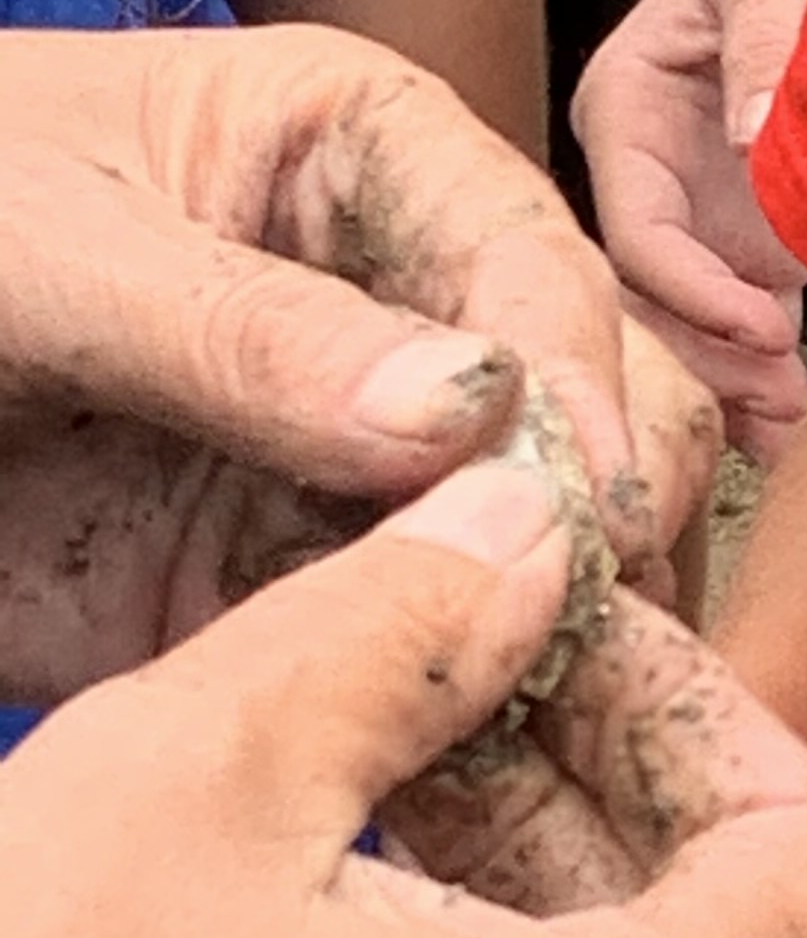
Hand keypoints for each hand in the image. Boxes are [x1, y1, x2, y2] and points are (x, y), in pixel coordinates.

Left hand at [0, 22, 719, 705]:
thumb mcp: (45, 243)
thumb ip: (249, 328)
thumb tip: (469, 412)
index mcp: (365, 157)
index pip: (536, 267)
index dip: (581, 389)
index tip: (590, 511)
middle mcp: (405, 309)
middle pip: (599, 410)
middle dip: (618, 521)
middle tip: (598, 635)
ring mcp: (360, 461)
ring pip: (545, 554)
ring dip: (577, 639)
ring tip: (600, 733)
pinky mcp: (295, 589)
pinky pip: (432, 658)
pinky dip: (484, 721)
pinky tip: (524, 780)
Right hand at [572, 0, 806, 454]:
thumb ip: (770, 37)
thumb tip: (756, 138)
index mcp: (627, 97)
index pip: (629, 222)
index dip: (686, 289)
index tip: (765, 329)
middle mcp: (654, 163)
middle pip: (647, 294)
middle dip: (702, 364)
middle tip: (778, 418)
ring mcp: (709, 205)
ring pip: (692, 324)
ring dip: (733, 388)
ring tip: (792, 439)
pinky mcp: (766, 230)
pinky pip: (750, 317)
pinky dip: (769, 373)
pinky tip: (802, 424)